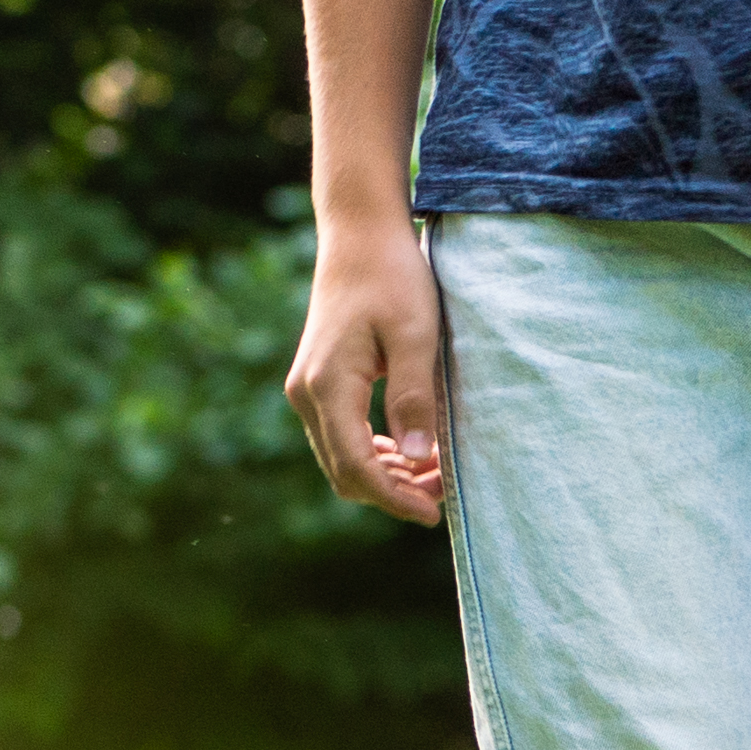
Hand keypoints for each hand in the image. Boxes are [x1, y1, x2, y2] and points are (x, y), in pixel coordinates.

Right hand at [283, 215, 450, 527]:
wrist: (360, 236)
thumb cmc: (393, 278)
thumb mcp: (417, 336)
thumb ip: (415, 399)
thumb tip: (421, 461)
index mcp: (328, 385)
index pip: (356, 465)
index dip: (395, 498)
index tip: (435, 514)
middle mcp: (306, 393)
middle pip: (343, 471)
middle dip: (392, 492)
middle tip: (444, 493)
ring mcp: (306, 388)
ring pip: (340, 458)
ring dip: (384, 476)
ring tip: (435, 474)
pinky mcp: (316, 382)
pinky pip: (339, 437)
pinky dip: (372, 455)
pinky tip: (410, 451)